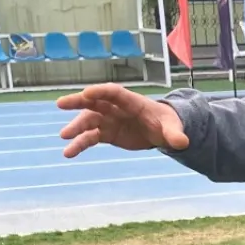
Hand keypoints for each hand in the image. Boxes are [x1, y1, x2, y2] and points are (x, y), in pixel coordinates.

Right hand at [57, 84, 188, 158]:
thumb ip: (174, 134)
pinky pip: (90, 138)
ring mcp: (109, 120)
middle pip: (95, 102)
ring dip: (76, 128)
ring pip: (89, 121)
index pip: (114, 93)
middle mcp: (116, 108)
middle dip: (78, 102)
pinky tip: (68, 153)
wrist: (161, 131)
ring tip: (64, 136)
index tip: (87, 93)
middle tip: (61, 104)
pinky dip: (80, 145)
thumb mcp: (172, 128)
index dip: (100, 92)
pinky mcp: (106, 133)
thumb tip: (183, 143)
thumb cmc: (166, 123)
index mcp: (132, 102)